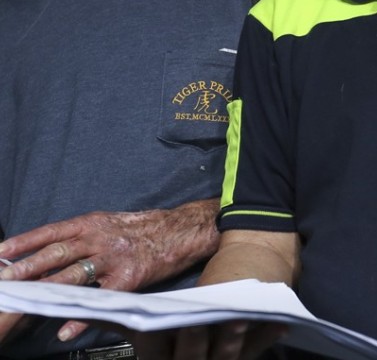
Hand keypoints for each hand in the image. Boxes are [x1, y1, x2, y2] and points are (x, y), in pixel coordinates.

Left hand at [0, 200, 218, 341]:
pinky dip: (82, 315)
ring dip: (47, 288)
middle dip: (27, 267)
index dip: (24, 241)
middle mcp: (101, 238)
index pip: (51, 231)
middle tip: (5, 279)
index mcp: (93, 223)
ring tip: (27, 301)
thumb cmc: (145, 229)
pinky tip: (66, 327)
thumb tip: (50, 254)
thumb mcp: (110, 224)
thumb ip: (82, 237)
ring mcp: (115, 257)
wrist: (183, 230)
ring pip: (75, 273)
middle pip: (56, 253)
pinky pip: (102, 298)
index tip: (1, 251)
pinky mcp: (130, 277)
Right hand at [126, 321, 285, 359]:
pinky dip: (267, 336)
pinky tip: (282, 322)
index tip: (182, 324)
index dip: (172, 343)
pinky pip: (257, 348)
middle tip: (210, 320)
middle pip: (196, 356)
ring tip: (242, 317)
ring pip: (228, 354)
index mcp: (161, 359)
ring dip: (237, 338)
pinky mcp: (243, 354)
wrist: (193, 340)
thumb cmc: (161, 332)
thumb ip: (112, 318)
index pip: (163, 355)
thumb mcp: (137, 327)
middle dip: (202, 340)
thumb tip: (71, 309)